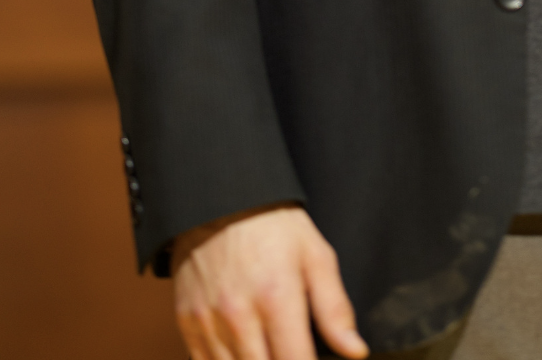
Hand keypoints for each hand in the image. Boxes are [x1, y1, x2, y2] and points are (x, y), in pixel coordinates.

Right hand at [173, 203, 369, 359]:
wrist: (219, 197)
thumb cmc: (272, 225)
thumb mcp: (315, 255)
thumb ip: (335, 309)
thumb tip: (355, 351)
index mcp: (276, 297)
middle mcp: (239, 314)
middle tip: (288, 351)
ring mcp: (208, 320)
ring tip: (266, 348)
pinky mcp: (186, 321)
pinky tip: (241, 349)